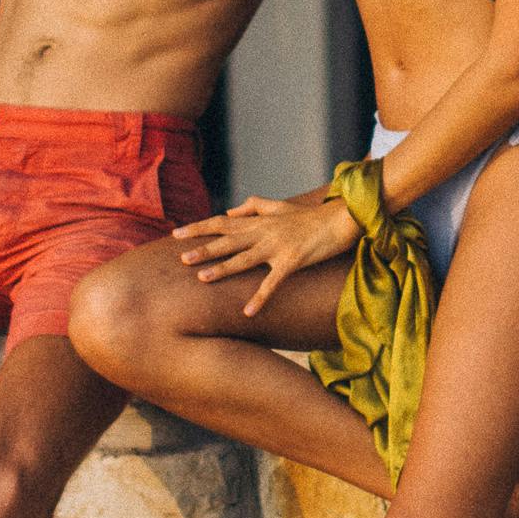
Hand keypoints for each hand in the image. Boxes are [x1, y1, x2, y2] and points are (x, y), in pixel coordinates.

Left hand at [174, 190, 356, 313]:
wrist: (342, 218)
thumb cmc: (312, 215)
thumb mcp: (281, 205)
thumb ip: (254, 206)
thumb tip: (229, 211)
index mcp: (259, 221)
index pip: (222, 222)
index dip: (199, 228)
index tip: (176, 234)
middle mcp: (264, 231)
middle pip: (227, 240)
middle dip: (203, 249)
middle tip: (181, 259)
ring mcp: (277, 246)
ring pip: (244, 258)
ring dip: (222, 269)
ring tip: (201, 278)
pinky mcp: (293, 260)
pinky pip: (273, 282)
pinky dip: (260, 297)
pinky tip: (248, 312)